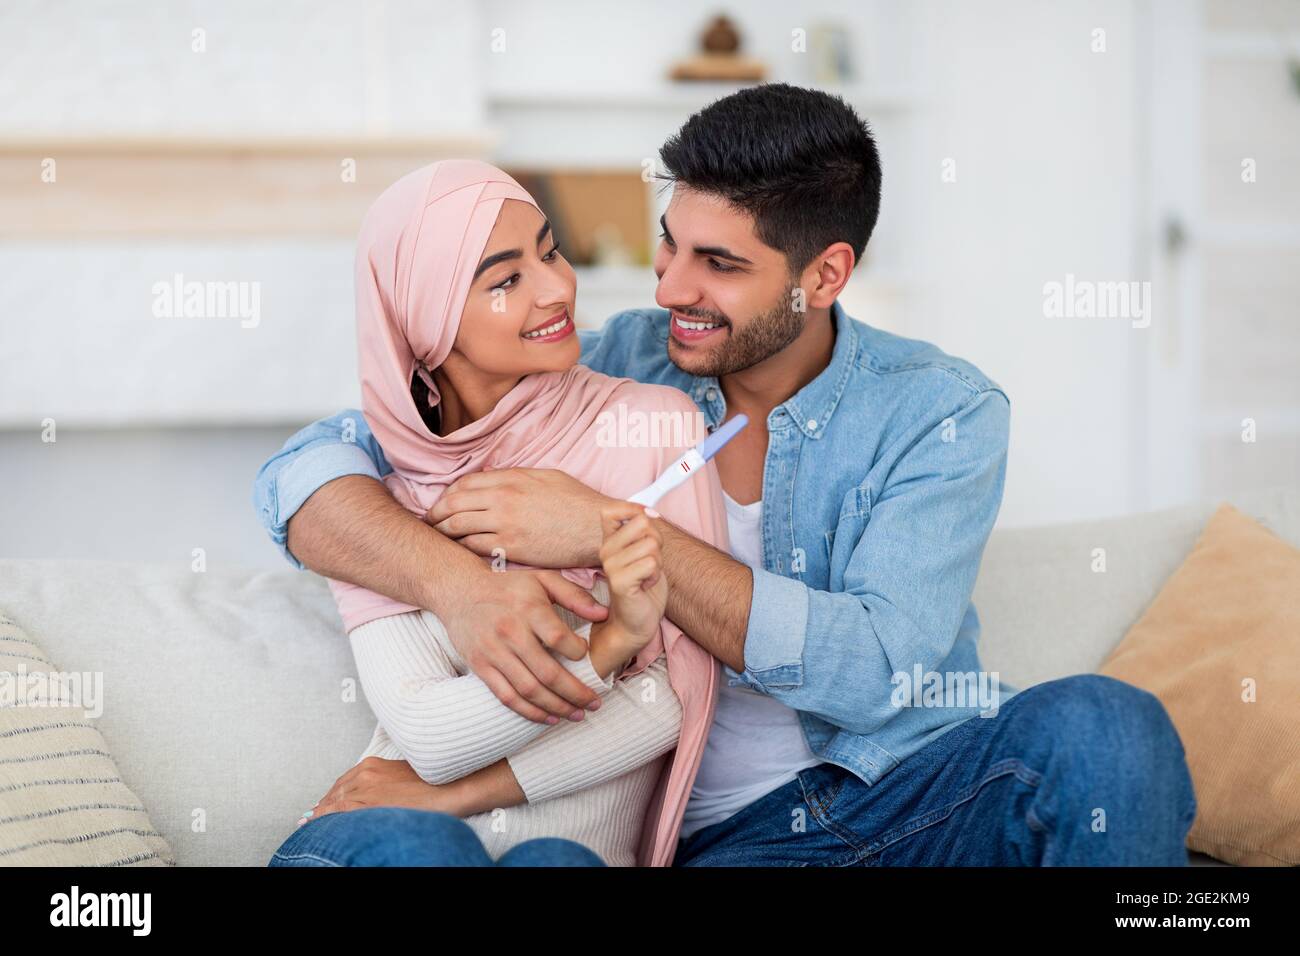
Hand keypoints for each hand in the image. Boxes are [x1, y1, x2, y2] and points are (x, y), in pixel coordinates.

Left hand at [302, 757, 450, 824]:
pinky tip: (315, 826)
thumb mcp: (406, 775)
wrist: (450, 788)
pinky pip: (335, 813)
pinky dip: (322, 820)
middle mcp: (365, 773)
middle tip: (312, 817)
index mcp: (373, 764)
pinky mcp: (365, 803)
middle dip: (324, 805)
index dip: (332, 794)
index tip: (325, 803)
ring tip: (310, 824)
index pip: (344, 781)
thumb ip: (388, 782)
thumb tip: (381, 795)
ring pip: (332, 803)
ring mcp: (364, 788)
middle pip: (335, 791)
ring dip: (321, 814)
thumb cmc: (435, 783)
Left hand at [426, 468, 610, 567]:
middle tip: (429, 522)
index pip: (463, 484)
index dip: (447, 494)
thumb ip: (516, 476)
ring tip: (436, 539)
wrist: (598, 528)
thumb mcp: (546, 476)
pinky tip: (458, 553)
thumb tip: (493, 477)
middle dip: (436, 514)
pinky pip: (474, 548)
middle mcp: (503, 500)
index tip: (442, 503)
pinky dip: (462, 549)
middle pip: (453, 505)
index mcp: (510, 479)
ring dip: (443, 533)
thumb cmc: (577, 502)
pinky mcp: (511, 550)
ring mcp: (505, 525)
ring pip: (458, 528)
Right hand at [439, 567, 608, 722]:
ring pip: (528, 690)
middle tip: (595, 704)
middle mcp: (510, 632)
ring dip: (556, 707)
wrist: (459, 592)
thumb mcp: (542, 580)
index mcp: (528, 608)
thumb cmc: (508, 587)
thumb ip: (574, 595)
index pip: (557, 638)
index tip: (587, 657)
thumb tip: (604, 615)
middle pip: (547, 672)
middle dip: (575, 693)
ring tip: (577, 715)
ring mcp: (493, 652)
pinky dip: (530, 712)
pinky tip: (549, 718)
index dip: (577, 653)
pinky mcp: (480, 667)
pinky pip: (507, 697)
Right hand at [597, 501, 667, 652]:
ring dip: (657, 562)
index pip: (612, 510)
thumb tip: (650, 512)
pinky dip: (655, 575)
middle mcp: (606, 550)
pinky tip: (645, 585)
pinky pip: (651, 563)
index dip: (636, 510)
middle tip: (649, 561)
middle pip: (643, 523)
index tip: (649, 522)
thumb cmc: (642, 588)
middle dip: (656, 541)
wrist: (634, 623)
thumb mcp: (644, 552)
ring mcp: (611, 565)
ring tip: (646, 576)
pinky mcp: (620, 581)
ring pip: (651, 545)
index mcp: (610, 540)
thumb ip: (644, 532)